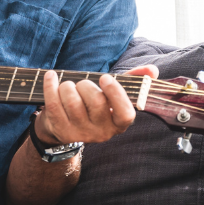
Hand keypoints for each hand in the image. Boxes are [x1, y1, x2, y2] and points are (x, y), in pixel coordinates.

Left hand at [36, 65, 158, 144]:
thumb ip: (133, 81)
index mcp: (118, 124)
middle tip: (83, 84)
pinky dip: (50, 86)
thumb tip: (152, 70)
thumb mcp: (112, 95)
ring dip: (67, 86)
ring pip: (72, 102)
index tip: (106, 78)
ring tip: (68, 86)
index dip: (116, 95)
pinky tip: (51, 77)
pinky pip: (53, 104)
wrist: (63, 125)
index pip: (125, 114)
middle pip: (95, 102)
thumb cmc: (92, 105)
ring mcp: (80, 134)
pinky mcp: (61, 131)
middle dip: (86, 85)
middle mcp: (101, 133)